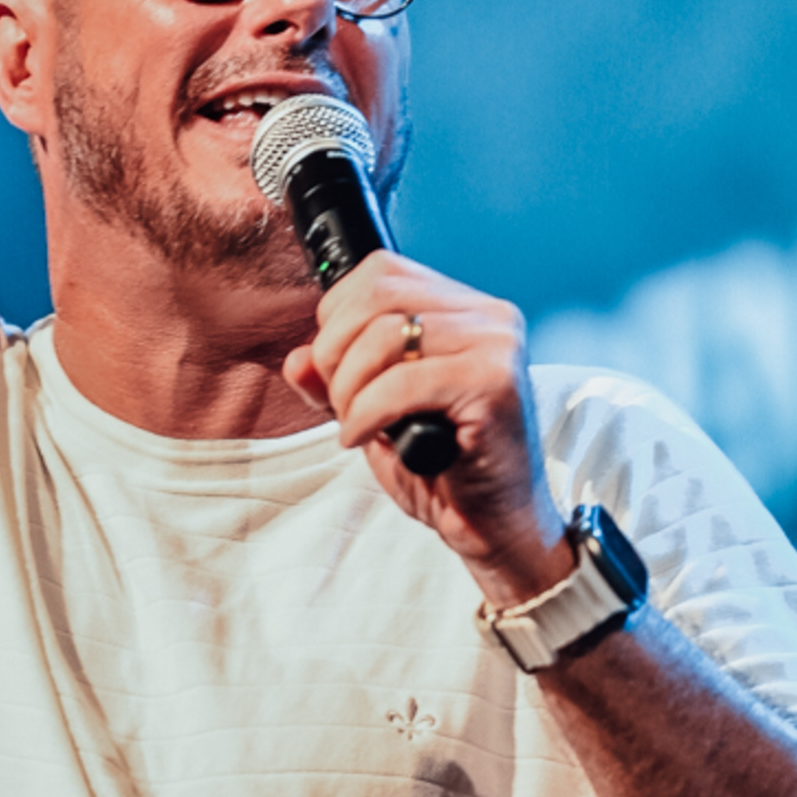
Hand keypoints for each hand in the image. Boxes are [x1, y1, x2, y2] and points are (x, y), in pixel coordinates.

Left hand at [286, 255, 574, 601]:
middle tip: (338, 401)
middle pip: (377, 296)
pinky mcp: (496, 384)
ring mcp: (498, 345)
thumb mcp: (371, 413)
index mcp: (465, 308)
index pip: (381, 270)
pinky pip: (402, 382)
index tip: (333, 367)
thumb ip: (333, 381)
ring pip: (385, 336)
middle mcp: (490, 316)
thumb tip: (298, 359)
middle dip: (335, 352)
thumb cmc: (444, 468)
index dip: (337, 315)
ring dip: (349, 389)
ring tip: (356, 423)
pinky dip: (366, 413)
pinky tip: (367, 438)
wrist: (496, 526)